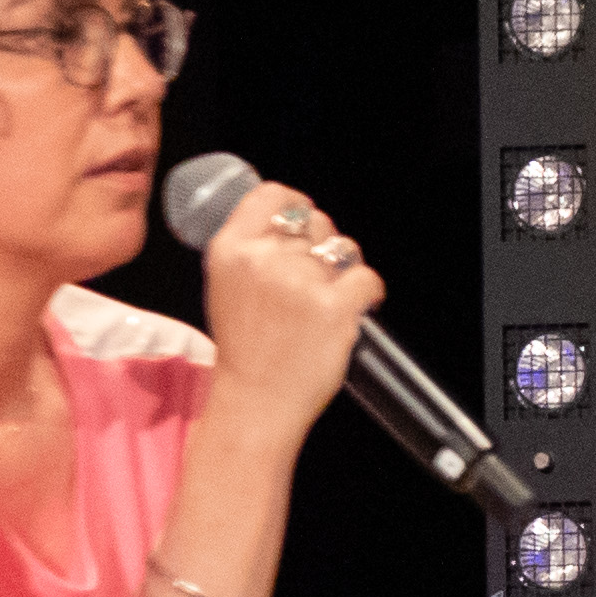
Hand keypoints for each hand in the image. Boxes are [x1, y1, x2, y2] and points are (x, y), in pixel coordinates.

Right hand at [195, 177, 390, 412]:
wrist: (257, 401)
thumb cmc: (245, 350)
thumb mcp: (226, 285)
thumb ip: (251, 249)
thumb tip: (286, 220)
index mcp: (231, 250)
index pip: (272, 195)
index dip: (296, 202)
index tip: (305, 214)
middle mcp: (264, 259)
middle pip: (314, 222)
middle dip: (323, 244)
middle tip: (317, 278)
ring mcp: (300, 282)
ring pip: (343, 248)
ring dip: (345, 269)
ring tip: (333, 296)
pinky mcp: (334, 307)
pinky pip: (366, 278)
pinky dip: (369, 292)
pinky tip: (356, 307)